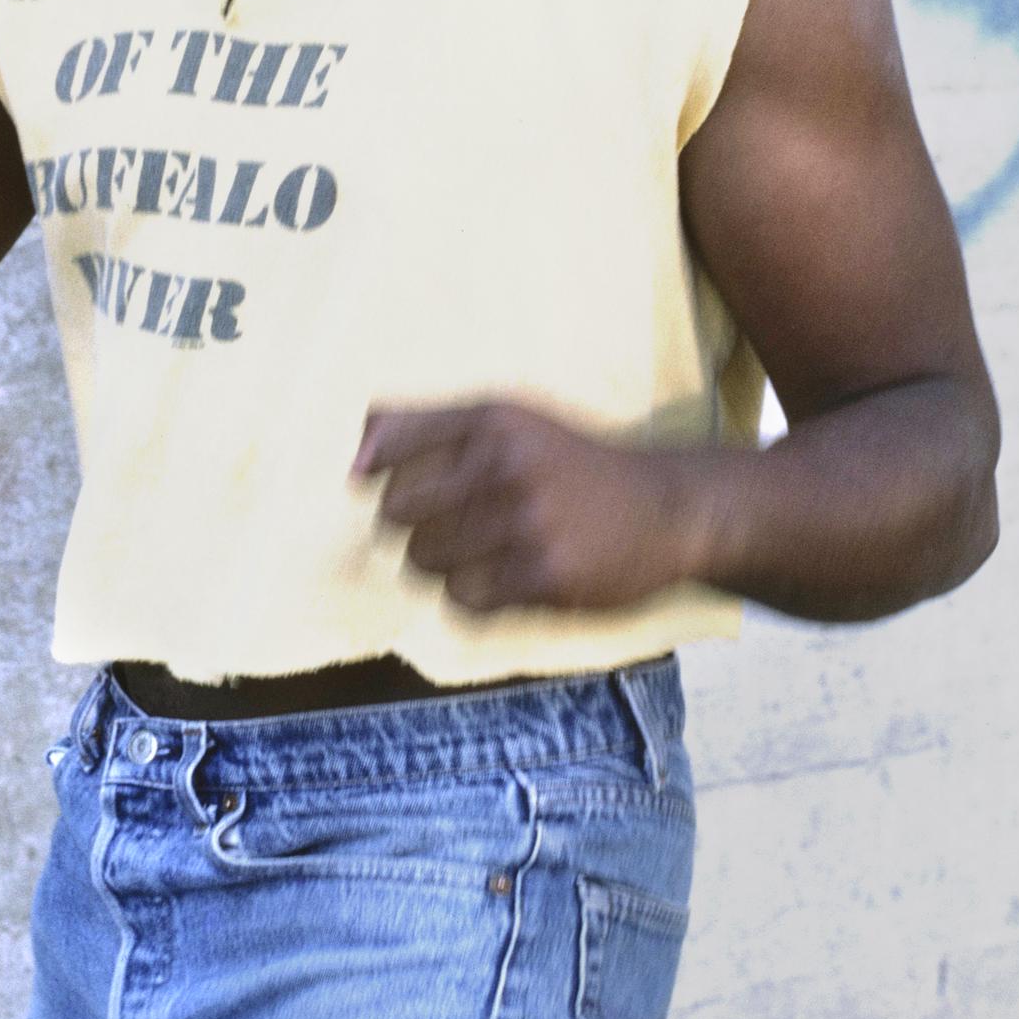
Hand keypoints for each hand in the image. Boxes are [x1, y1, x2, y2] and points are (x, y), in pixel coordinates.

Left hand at [350, 397, 715, 615]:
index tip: (402, 484)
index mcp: (493, 418)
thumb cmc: (569, 463)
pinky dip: (472, 595)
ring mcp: (527, 523)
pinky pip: (463, 600)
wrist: (666, 508)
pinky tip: (504, 577)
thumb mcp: (509, 418)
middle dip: (410, 525)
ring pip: (423, 561)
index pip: (388, 447)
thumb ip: (427, 424)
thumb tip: (353, 460)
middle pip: (395, 512)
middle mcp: (508, 464)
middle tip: (448, 524)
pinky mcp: (545, 578)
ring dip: (440, 564)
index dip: (379, 473)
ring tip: (480, 550)